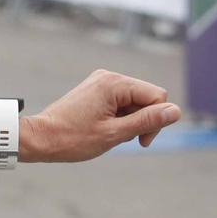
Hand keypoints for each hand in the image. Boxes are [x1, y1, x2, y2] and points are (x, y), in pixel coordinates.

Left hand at [20, 70, 181, 162]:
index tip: (140, 140)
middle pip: (147, 98)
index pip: (157, 96)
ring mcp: (101, 82)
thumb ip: (147, 121)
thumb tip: (176, 111)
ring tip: (108, 133)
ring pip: (135, 102)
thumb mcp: (115, 133)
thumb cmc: (73, 138)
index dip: (156, 121)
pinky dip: (119, 118)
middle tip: (122, 138)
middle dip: (142, 121)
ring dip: (130, 121)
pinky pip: (121, 103)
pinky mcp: (96, 90)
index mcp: (114, 83)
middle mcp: (108, 76)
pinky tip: (104, 128)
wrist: (40, 138)